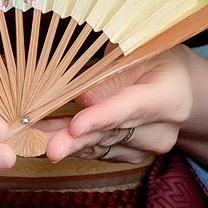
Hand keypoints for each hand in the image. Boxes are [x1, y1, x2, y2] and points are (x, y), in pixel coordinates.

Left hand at [40, 47, 195, 164]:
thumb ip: (111, 74)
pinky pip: (98, 151)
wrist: (173, 82)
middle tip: (47, 146)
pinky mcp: (132, 156)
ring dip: (66, 142)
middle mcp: (165, 129)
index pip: (133, 108)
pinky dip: (72, 145)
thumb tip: (84, 98)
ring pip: (101, 146)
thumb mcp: (135, 51)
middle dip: (76, 140)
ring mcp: (148, 147)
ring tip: (34, 138)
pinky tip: (46, 139)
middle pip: (113, 134)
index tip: (76, 126)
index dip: (103, 118)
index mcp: (172, 96)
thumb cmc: (151, 57)